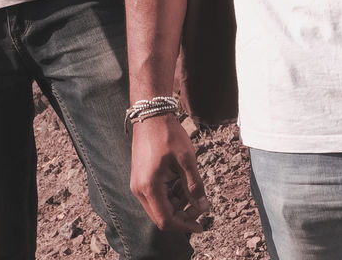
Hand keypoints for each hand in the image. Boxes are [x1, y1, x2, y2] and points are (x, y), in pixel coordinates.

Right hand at [130, 114, 210, 233]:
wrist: (150, 114)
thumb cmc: (168, 134)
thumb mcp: (186, 159)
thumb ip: (194, 186)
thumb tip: (204, 208)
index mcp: (149, 186)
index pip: (166, 220)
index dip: (185, 225)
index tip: (202, 224)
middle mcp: (139, 189)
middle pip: (161, 216)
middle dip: (183, 215)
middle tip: (200, 205)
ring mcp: (138, 183)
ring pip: (159, 207)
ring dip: (177, 205)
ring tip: (191, 189)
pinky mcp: (140, 177)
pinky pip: (155, 196)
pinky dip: (170, 195)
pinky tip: (181, 182)